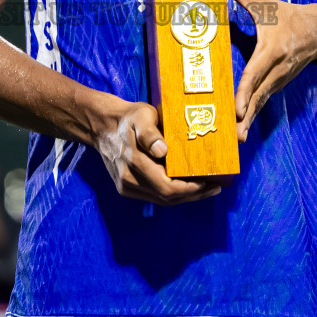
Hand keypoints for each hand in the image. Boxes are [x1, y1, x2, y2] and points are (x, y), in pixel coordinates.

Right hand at [90, 96, 220, 205]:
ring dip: (184, 197)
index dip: (191, 189)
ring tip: (205, 189)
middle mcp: (129, 179)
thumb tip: (162, 151)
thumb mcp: (141, 116)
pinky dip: (172, 194)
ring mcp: (126, 186)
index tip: (209, 183)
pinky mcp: (125, 188)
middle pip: (167, 197)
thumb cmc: (129, 118)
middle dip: (193, 195)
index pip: (167, 186)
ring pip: (161, 200)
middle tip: (214, 188)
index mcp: (134, 161)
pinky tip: (186, 187)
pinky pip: (153, 196)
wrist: (102, 125)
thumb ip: (149, 133)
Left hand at [220, 0, 316, 141]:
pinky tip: (242, 128)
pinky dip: (253, 114)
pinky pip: (263, 101)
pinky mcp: (278, 84)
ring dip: (250, 121)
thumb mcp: (264, 3)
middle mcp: (277, 70)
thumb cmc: (288, 16)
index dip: (245, 92)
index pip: (255, 74)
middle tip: (234, 135)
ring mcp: (280, 79)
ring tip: (237, 139)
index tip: (237, 109)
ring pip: (262, 102)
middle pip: (259, 96)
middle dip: (247, 116)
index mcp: (272, 51)